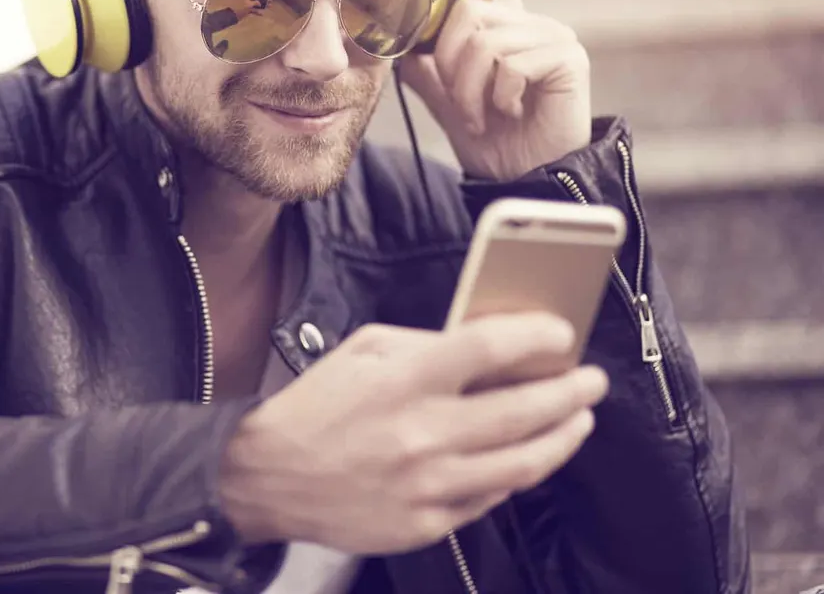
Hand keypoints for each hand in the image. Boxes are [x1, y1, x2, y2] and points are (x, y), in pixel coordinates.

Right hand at [217, 313, 607, 553]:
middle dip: (571, 392)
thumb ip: (425, 345)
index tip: (561, 333)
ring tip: (579, 420)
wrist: (267, 476)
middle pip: (524, 410)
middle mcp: (423, 432)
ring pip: (523, 464)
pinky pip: (490, 500)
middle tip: (591, 381)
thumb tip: (487, 348)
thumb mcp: (362, 350)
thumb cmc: (316, 405)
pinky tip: (528, 457)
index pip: (491, 348)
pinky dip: (517, 475)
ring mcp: (428, 485)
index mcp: (405, 380)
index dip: (539, 337)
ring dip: (563, 438)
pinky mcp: (425, 524)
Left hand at [396, 0, 591, 180]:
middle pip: (471, 12)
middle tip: (460, 101)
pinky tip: (511, 112)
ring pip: (485, 42)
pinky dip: (498, 95)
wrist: (524, 178)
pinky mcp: (568, 59)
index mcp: (508, 30)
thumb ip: (428, 71)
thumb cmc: (494, 142)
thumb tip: (397, 43)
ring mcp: (554, 39)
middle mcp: (533, 26)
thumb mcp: (449, 102)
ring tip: (482, 116)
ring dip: (470, 89)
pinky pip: (510, 63)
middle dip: (450, 62)